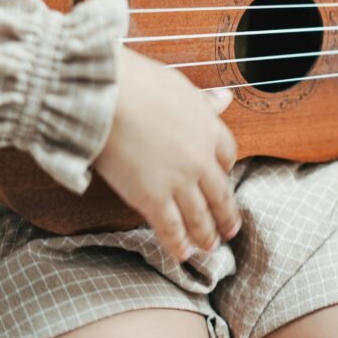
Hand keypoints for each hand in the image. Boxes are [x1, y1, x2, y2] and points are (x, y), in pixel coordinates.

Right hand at [94, 48, 240, 261]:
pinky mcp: (152, 198)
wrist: (106, 96)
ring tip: (211, 247)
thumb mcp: (179, 87)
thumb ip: (202, 101)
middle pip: (220, 192)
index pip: (228, 155)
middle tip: (231, 229)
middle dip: (226, 214)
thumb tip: (225, 98)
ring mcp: (179, 181)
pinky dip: (178, 243)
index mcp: (208, 128)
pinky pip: (171, 227)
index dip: (226, 170)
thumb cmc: (137, 83)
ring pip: (199, 215)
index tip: (224, 177)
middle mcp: (200, 158)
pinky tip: (183, 254)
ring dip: (207, 234)